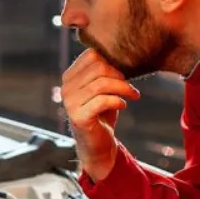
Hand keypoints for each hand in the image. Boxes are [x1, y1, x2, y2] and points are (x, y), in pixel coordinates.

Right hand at [62, 50, 139, 181]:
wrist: (98, 145)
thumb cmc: (103, 114)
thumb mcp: (103, 89)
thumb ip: (106, 71)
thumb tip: (124, 53)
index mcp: (70, 77)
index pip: (91, 55)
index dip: (112, 61)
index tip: (124, 73)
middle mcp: (66, 88)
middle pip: (98, 67)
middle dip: (120, 75)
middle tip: (130, 87)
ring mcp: (70, 103)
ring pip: (102, 83)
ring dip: (123, 88)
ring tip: (133, 94)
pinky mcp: (79, 117)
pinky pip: (102, 100)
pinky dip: (118, 100)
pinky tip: (124, 105)